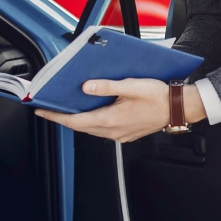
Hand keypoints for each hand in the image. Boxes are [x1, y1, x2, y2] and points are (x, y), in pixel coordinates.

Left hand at [34, 78, 205, 142]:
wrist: (178, 108)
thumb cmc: (158, 96)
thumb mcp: (130, 86)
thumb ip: (106, 87)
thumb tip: (85, 88)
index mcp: (110, 120)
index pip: (74, 121)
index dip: (56, 116)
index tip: (41, 110)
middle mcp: (112, 131)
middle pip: (80, 126)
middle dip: (63, 118)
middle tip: (49, 108)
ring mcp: (120, 134)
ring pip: (91, 129)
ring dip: (78, 120)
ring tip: (67, 109)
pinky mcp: (127, 133)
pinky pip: (103, 130)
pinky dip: (92, 122)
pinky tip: (92, 112)